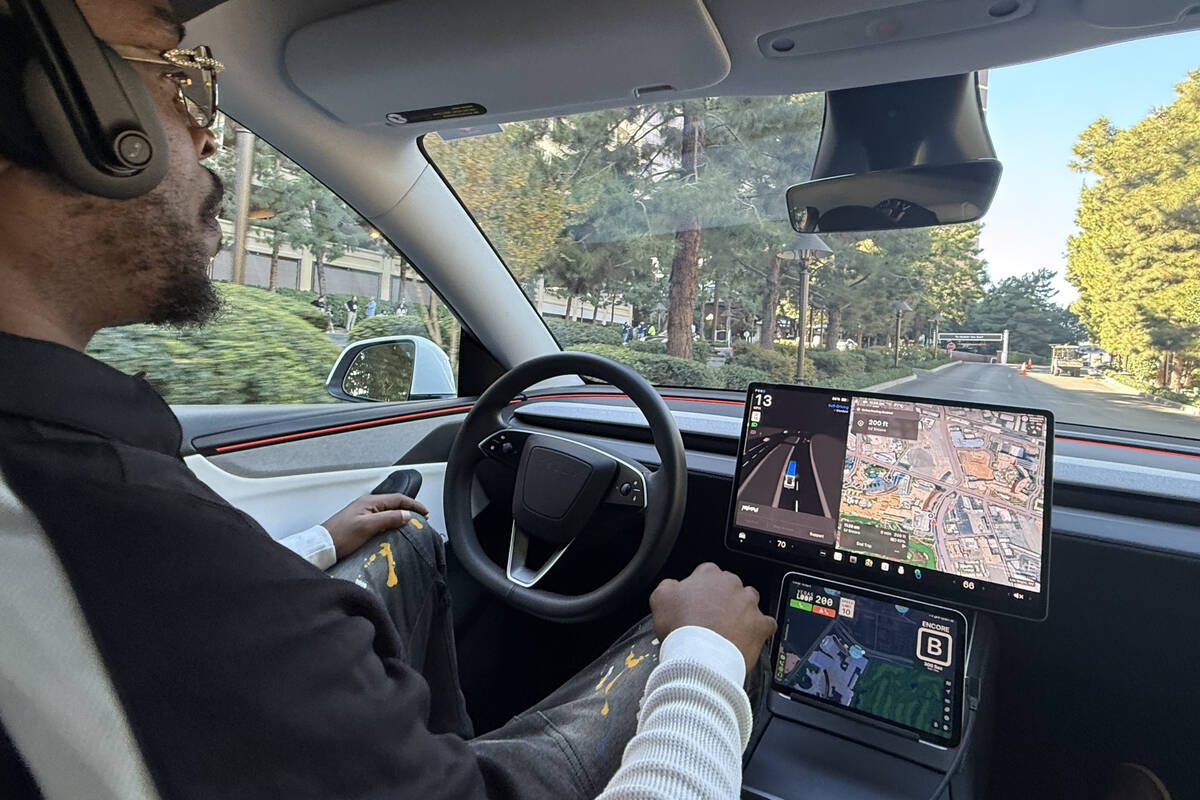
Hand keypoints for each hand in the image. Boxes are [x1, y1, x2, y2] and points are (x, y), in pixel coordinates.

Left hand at [321, 493, 429, 559]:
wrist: (322, 546)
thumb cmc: (340, 536)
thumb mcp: (367, 526)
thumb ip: (388, 518)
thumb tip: (406, 515)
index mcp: (369, 502)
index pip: (398, 499)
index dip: (414, 505)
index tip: (425, 513)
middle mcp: (367, 505)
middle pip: (394, 504)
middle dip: (409, 510)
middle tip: (421, 519)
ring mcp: (363, 514)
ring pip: (388, 512)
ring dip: (401, 516)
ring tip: (410, 525)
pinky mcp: (360, 523)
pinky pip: (381, 519)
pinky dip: (392, 522)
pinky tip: (394, 531)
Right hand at [650, 562, 775, 674]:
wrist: (700, 658)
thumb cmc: (681, 629)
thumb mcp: (660, 598)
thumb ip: (668, 586)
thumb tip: (673, 586)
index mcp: (708, 575)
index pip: (706, 573)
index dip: (699, 588)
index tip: (695, 601)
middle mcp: (732, 585)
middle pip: (729, 586)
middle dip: (722, 599)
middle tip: (709, 617)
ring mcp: (748, 604)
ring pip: (749, 601)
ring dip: (741, 611)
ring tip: (728, 628)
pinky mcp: (761, 625)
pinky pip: (766, 623)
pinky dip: (758, 629)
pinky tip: (747, 637)